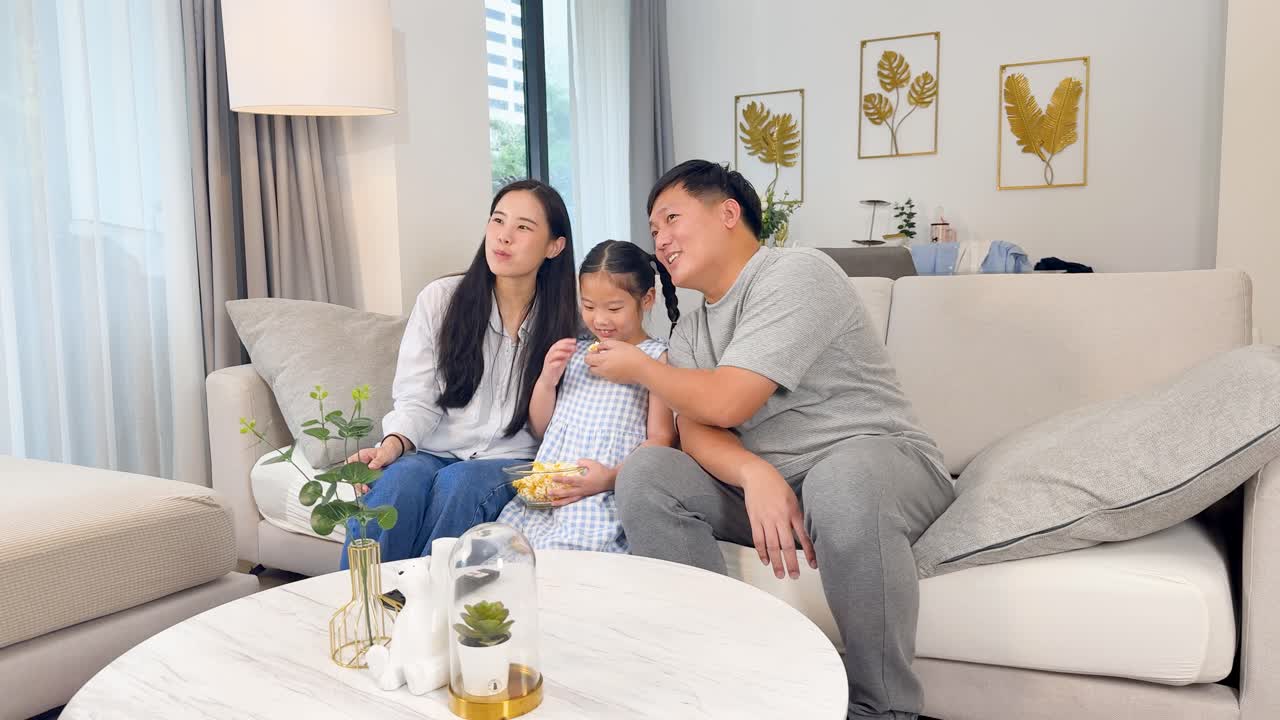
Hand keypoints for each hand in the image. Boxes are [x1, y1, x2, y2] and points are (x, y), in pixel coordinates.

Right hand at [346, 436, 404, 494]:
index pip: (349, 462)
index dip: (347, 470)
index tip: (352, 478)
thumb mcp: (383, 455)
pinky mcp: (369, 475)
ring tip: (367, 490)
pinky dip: (366, 486)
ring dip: (361, 486)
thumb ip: (377, 461)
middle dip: (356, 482)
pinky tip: (369, 490)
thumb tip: (370, 467)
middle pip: (352, 474)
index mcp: (361, 456)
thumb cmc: (387, 452)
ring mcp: (364, 470)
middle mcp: (361, 463)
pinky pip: (365, 481)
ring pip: (358, 479)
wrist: (393, 453)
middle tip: (363, 487)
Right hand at [539, 338, 577, 385]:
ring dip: (563, 353)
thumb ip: (567, 354)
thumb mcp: (563, 360)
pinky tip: (564, 362)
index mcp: (553, 352)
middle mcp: (550, 355)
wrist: (548, 380)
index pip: (559, 343)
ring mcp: (548, 361)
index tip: (574, 341)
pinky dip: (558, 362)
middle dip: (566, 345)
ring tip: (570, 354)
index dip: (567, 341)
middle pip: (556, 346)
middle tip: (574, 347)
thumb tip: (574, 348)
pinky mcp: (548, 368)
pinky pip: (552, 364)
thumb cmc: (555, 370)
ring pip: (553, 354)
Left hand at [548, 458, 615, 506]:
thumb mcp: (593, 463)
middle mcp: (582, 489)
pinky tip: (562, 503)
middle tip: (548, 492)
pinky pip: (574, 500)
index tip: (552, 478)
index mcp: (584, 481)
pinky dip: (567, 502)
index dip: (561, 479)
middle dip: (557, 493)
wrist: (611, 481)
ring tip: (552, 503)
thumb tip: (576, 462)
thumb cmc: (602, 471)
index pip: (570, 480)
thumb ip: (583, 462)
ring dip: (561, 501)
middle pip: (567, 492)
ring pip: (570, 499)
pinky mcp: (585, 496)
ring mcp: (583, 494)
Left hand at [583, 339, 649, 384]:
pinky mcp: (614, 381)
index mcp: (602, 360)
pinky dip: (608, 372)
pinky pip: (606, 376)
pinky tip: (617, 366)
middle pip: (590, 368)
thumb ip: (605, 344)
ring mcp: (608, 377)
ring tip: (610, 361)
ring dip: (600, 367)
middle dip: (593, 363)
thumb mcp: (618, 344)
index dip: (590, 354)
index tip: (597, 351)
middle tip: (602, 357)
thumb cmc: (631, 354)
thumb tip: (598, 348)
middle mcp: (603, 370)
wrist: (642, 369)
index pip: (587, 360)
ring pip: (598, 373)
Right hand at [742, 464, 816, 579]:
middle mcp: (780, 517)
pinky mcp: (754, 519)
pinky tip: (766, 561)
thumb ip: (797, 517)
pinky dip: (762, 552)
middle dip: (791, 563)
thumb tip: (803, 535)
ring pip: (772, 545)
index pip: (803, 536)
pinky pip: (758, 539)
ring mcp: (766, 519)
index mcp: (793, 512)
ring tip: (780, 574)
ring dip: (776, 562)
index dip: (809, 552)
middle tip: (794, 576)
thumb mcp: (793, 499)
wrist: (757, 475)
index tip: (813, 565)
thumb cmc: (777, 486)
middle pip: (787, 545)